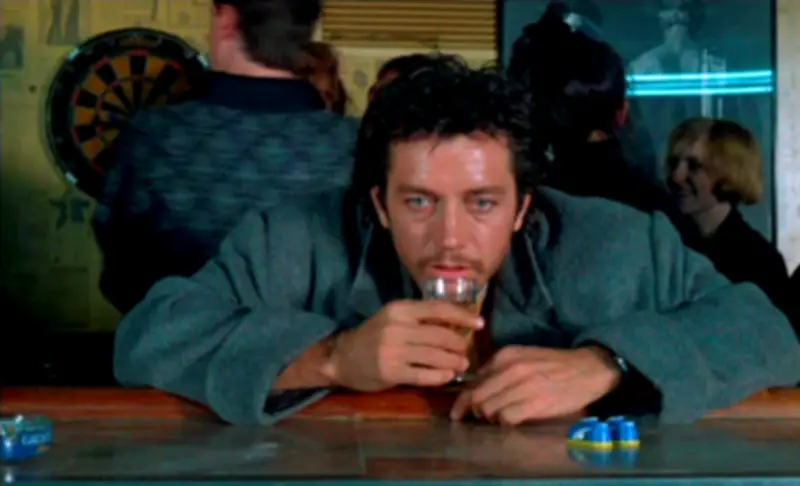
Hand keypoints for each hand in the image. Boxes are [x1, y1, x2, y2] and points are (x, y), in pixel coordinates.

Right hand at [323, 300, 484, 391]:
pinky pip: (424, 374)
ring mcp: (393, 350)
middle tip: (466, 351)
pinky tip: (447, 376)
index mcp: (400, 309)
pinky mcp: (391, 371)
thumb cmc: (374, 336)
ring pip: (435, 356)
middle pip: (441, 335)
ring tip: (461, 365)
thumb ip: (420, 319)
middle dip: (459, 345)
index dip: (462, 316)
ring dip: (454, 362)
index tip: (479, 323)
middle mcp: (397, 327)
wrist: (343, 358)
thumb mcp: (395, 318)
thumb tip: (458, 323)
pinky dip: (440, 376)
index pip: (438, 309)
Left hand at [450, 345, 620, 425]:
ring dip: (490, 418)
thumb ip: (499, 369)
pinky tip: (513, 421)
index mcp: (505, 355)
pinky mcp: (535, 403)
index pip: (473, 381)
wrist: (587, 368)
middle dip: (473, 412)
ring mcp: (522, 386)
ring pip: (488, 409)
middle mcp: (510, 369)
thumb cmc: (554, 364)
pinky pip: (506, 418)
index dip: (463, 400)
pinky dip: (505, 423)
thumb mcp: (523, 357)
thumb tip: (476, 387)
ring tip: (500, 418)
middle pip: (476, 397)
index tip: (459, 412)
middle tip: (478, 419)